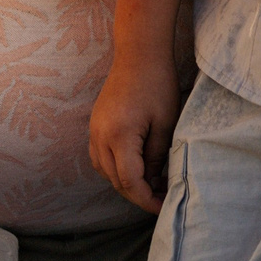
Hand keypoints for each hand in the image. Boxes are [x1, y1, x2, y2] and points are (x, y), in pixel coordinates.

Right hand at [89, 48, 180, 212]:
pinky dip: (115, 168)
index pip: (129, 182)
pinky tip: (134, 166)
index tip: (164, 205)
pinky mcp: (95, 124)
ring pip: (105, 171)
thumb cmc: (157, 84)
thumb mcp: (165, 124)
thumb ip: (157, 157)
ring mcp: (94, 130)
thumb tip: (153, 182)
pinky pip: (100, 157)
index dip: (147, 199)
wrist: (138, 54)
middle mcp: (100, 136)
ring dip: (125, 182)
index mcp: (119, 136)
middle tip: (161, 197)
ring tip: (150, 184)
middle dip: (138, 194)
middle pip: (115, 180)